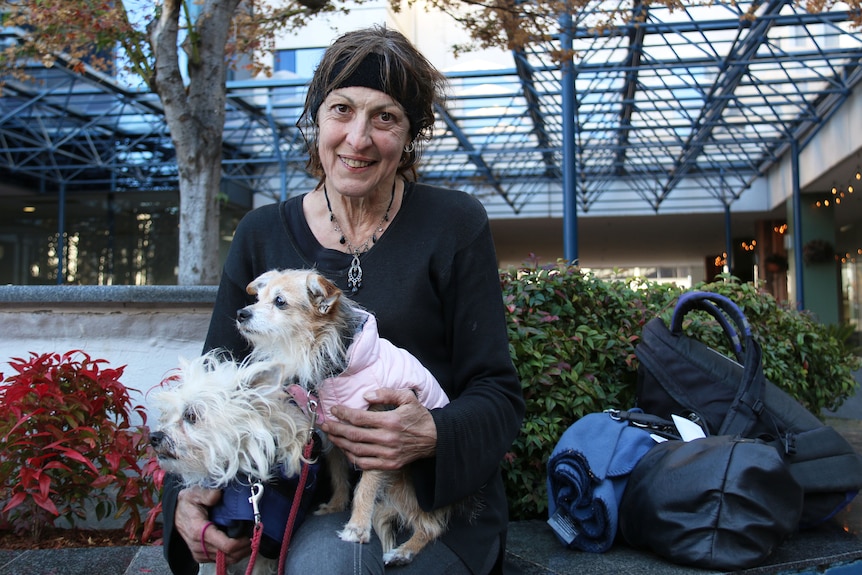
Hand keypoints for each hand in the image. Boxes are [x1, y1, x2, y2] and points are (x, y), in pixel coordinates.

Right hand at [175, 486, 250, 564]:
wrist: (174, 513)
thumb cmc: (187, 503)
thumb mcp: (195, 493)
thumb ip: (208, 494)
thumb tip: (218, 495)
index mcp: (199, 531)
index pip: (226, 545)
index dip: (242, 542)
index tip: (251, 533)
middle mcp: (199, 546)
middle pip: (229, 555)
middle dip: (245, 548)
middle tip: (256, 536)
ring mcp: (199, 553)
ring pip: (226, 561)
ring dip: (241, 553)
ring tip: (250, 541)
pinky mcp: (201, 556)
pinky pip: (221, 561)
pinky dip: (232, 555)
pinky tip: (239, 545)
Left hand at [321, 388, 437, 470]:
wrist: (435, 438)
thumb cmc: (419, 416)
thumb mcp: (407, 397)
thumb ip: (386, 393)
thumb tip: (366, 394)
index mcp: (390, 421)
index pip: (359, 418)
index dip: (343, 414)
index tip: (334, 410)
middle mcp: (387, 439)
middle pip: (353, 435)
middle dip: (335, 429)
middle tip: (324, 424)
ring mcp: (387, 454)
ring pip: (356, 450)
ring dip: (340, 443)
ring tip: (331, 436)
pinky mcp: (389, 464)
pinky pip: (364, 463)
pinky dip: (352, 457)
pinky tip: (345, 449)